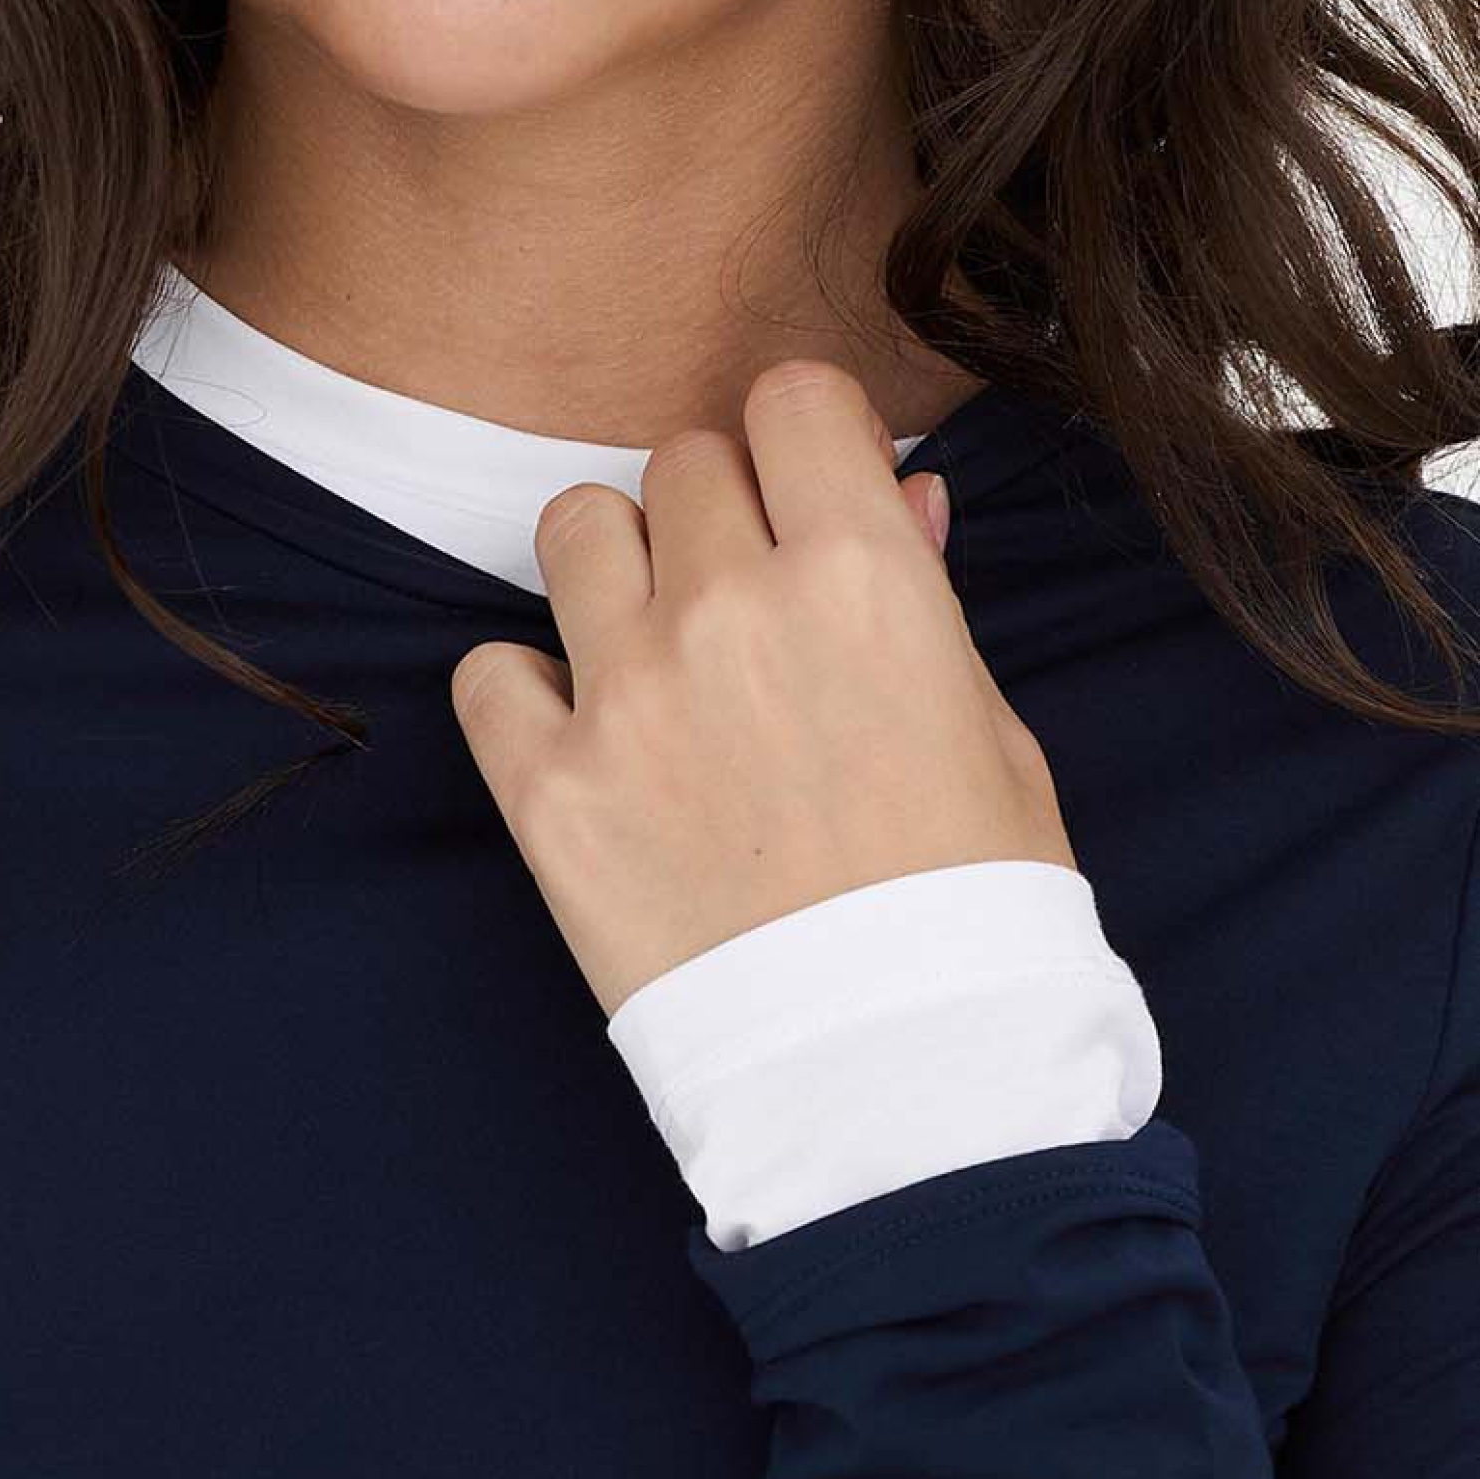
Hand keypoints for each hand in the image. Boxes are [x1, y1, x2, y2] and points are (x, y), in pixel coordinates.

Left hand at [448, 358, 1078, 1019]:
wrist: (899, 1080)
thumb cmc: (972, 910)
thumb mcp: (992, 732)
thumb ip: (924, 594)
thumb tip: (899, 493)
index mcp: (866, 578)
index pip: (792, 398)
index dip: (802, 436)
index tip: (806, 484)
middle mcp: (734, 609)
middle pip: (684, 460)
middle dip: (719, 510)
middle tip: (750, 601)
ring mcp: (628, 695)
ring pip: (575, 526)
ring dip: (615, 567)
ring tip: (657, 648)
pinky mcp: (549, 790)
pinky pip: (487, 670)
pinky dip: (525, 692)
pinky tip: (584, 736)